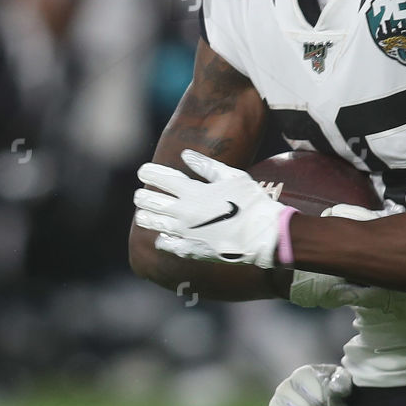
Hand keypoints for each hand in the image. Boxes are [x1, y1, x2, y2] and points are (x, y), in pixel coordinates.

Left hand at [134, 150, 285, 267]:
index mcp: (192, 191)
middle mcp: (184, 212)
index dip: (149, 173)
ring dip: (146, 217)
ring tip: (142, 214)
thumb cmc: (252, 202)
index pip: (160, 178)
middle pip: (152, 202)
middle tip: (141, 194)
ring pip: (155, 224)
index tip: (143, 171)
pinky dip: (163, 239)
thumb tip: (186, 155)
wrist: (265, 235)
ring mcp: (186, 233)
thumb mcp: (233, 177)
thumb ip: (207, 166)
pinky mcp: (192, 250)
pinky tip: (162, 237)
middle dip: (143, 196)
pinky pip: (169, 245)